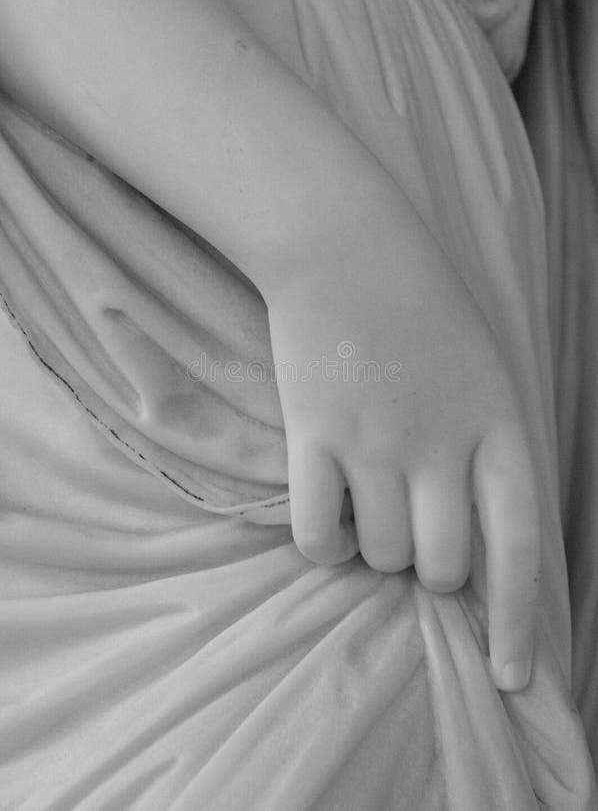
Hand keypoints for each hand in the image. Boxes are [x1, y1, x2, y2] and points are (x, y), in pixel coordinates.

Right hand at [267, 215, 539, 692]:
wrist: (345, 245)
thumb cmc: (423, 305)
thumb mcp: (484, 370)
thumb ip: (487, 449)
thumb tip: (470, 531)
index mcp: (498, 426)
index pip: (518, 550)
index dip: (519, 625)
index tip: (513, 677)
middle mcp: (440, 444)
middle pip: (440, 567)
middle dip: (430, 572)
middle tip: (415, 537)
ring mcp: (374, 441)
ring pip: (380, 554)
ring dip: (376, 548)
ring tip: (368, 501)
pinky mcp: (313, 433)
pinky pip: (316, 533)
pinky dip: (323, 543)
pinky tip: (327, 515)